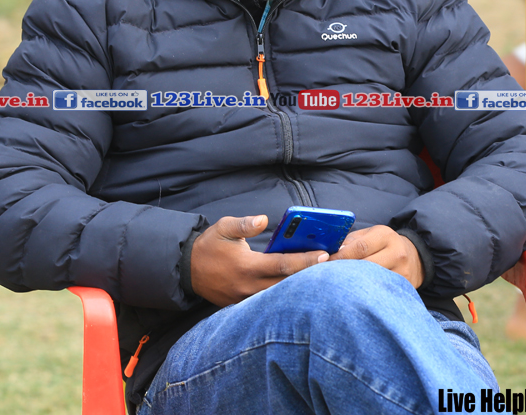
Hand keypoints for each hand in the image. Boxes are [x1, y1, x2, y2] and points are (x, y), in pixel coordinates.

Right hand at [190, 215, 327, 306]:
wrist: (187, 271)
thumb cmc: (209, 246)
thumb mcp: (223, 228)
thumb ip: (244, 224)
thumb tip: (262, 219)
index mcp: (247, 267)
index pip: (283, 265)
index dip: (306, 261)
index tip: (326, 255)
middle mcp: (250, 287)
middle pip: (289, 284)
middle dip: (313, 277)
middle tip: (338, 267)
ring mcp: (249, 300)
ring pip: (283, 296)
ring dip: (304, 287)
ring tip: (327, 276)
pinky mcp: (247, 306)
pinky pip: (273, 302)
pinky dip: (289, 295)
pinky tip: (304, 287)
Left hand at [328, 225, 424, 289]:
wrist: (414, 258)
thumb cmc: (385, 245)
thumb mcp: (370, 234)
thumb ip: (351, 241)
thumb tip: (333, 253)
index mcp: (385, 236)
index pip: (360, 247)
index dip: (341, 256)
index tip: (326, 263)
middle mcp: (396, 253)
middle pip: (366, 266)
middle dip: (345, 271)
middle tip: (329, 277)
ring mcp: (402, 273)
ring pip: (372, 281)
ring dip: (354, 284)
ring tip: (340, 286)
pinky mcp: (404, 288)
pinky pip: (380, 292)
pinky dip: (366, 293)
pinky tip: (356, 294)